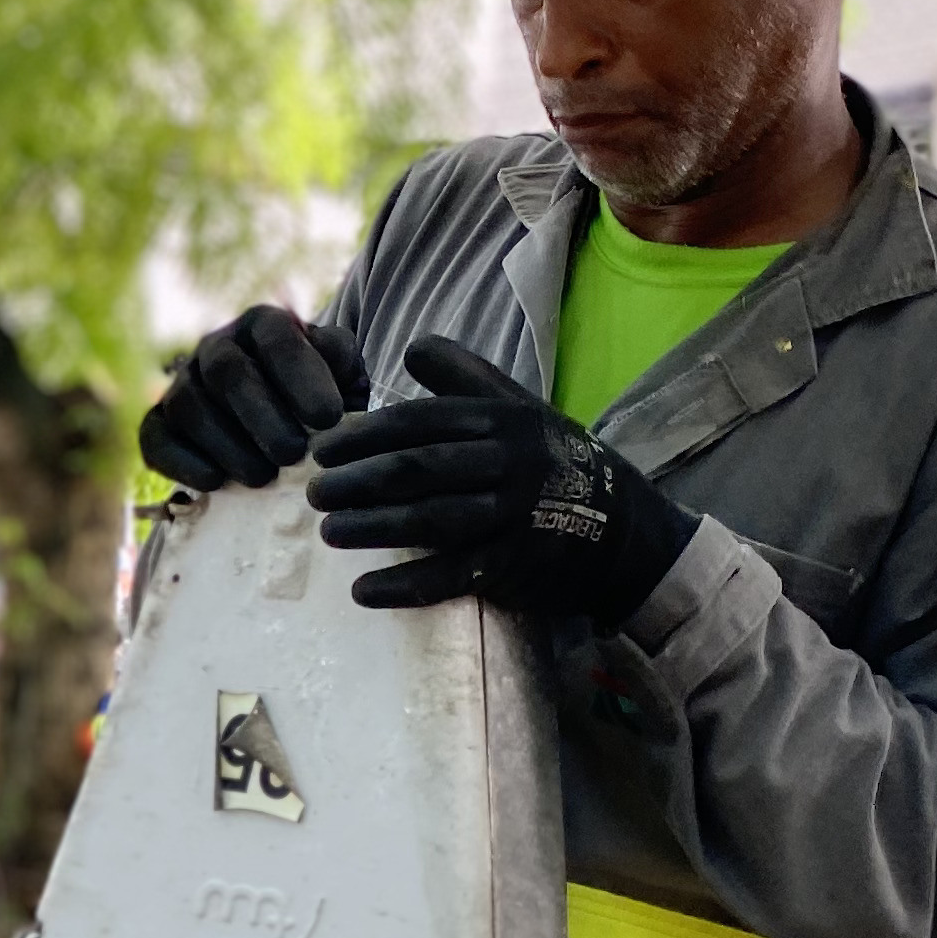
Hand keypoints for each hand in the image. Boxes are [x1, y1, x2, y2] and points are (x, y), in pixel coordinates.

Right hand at [137, 304, 368, 492]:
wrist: (285, 435)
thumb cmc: (320, 403)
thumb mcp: (344, 378)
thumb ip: (343, 364)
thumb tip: (331, 362)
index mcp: (264, 325)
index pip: (277, 339)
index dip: (301, 376)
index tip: (329, 418)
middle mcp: (217, 346)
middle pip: (227, 371)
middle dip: (260, 415)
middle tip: (293, 453)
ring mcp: (181, 384)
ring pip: (189, 405)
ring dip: (226, 443)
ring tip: (262, 477)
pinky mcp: (157, 424)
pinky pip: (155, 436)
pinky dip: (181, 461)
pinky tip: (214, 483)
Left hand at [303, 336, 695, 623]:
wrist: (623, 531)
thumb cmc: (555, 463)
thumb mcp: (521, 409)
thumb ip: (466, 377)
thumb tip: (410, 348)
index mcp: (502, 420)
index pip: (420, 423)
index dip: (364, 435)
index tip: (321, 448)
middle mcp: (508, 463)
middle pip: (416, 470)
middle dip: (356, 481)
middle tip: (313, 492)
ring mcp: (510, 517)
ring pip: (427, 521)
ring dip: (370, 528)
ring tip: (329, 532)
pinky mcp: (512, 565)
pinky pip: (448, 577)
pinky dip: (402, 585)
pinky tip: (361, 589)